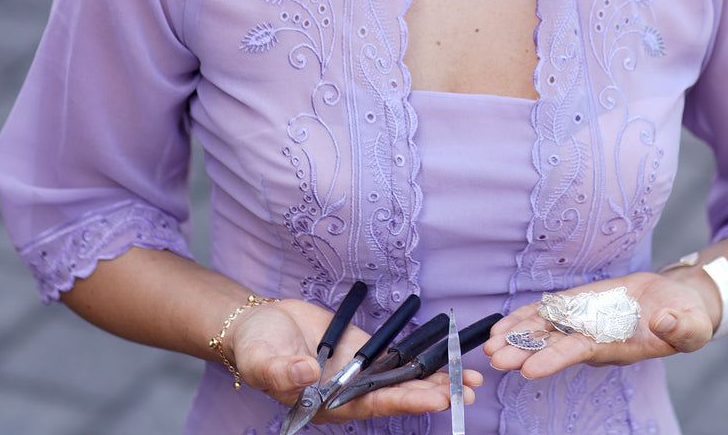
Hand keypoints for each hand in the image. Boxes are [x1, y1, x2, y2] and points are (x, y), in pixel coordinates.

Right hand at [228, 298, 482, 421]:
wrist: (258, 324)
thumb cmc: (256, 348)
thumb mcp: (262, 360)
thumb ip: (282, 371)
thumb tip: (306, 372)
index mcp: (329, 404)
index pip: (375, 404)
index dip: (406, 401)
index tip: (436, 399)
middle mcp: (349, 391)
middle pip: (397, 393)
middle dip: (433, 392)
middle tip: (469, 391)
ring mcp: (358, 369)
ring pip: (401, 375)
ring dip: (434, 375)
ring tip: (470, 378)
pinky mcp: (361, 347)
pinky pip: (394, 352)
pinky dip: (418, 352)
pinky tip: (443, 352)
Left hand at [483, 272, 716, 377]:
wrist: (674, 301)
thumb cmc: (685, 317)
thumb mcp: (690, 322)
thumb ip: (681, 326)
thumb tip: (667, 321)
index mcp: (616, 346)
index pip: (579, 354)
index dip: (553, 360)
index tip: (528, 368)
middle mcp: (593, 338)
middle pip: (552, 346)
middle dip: (523, 351)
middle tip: (495, 358)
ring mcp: (583, 322)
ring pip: (544, 330)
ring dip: (517, 335)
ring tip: (489, 342)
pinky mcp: (579, 305)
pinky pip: (548, 312)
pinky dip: (525, 315)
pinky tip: (503, 323)